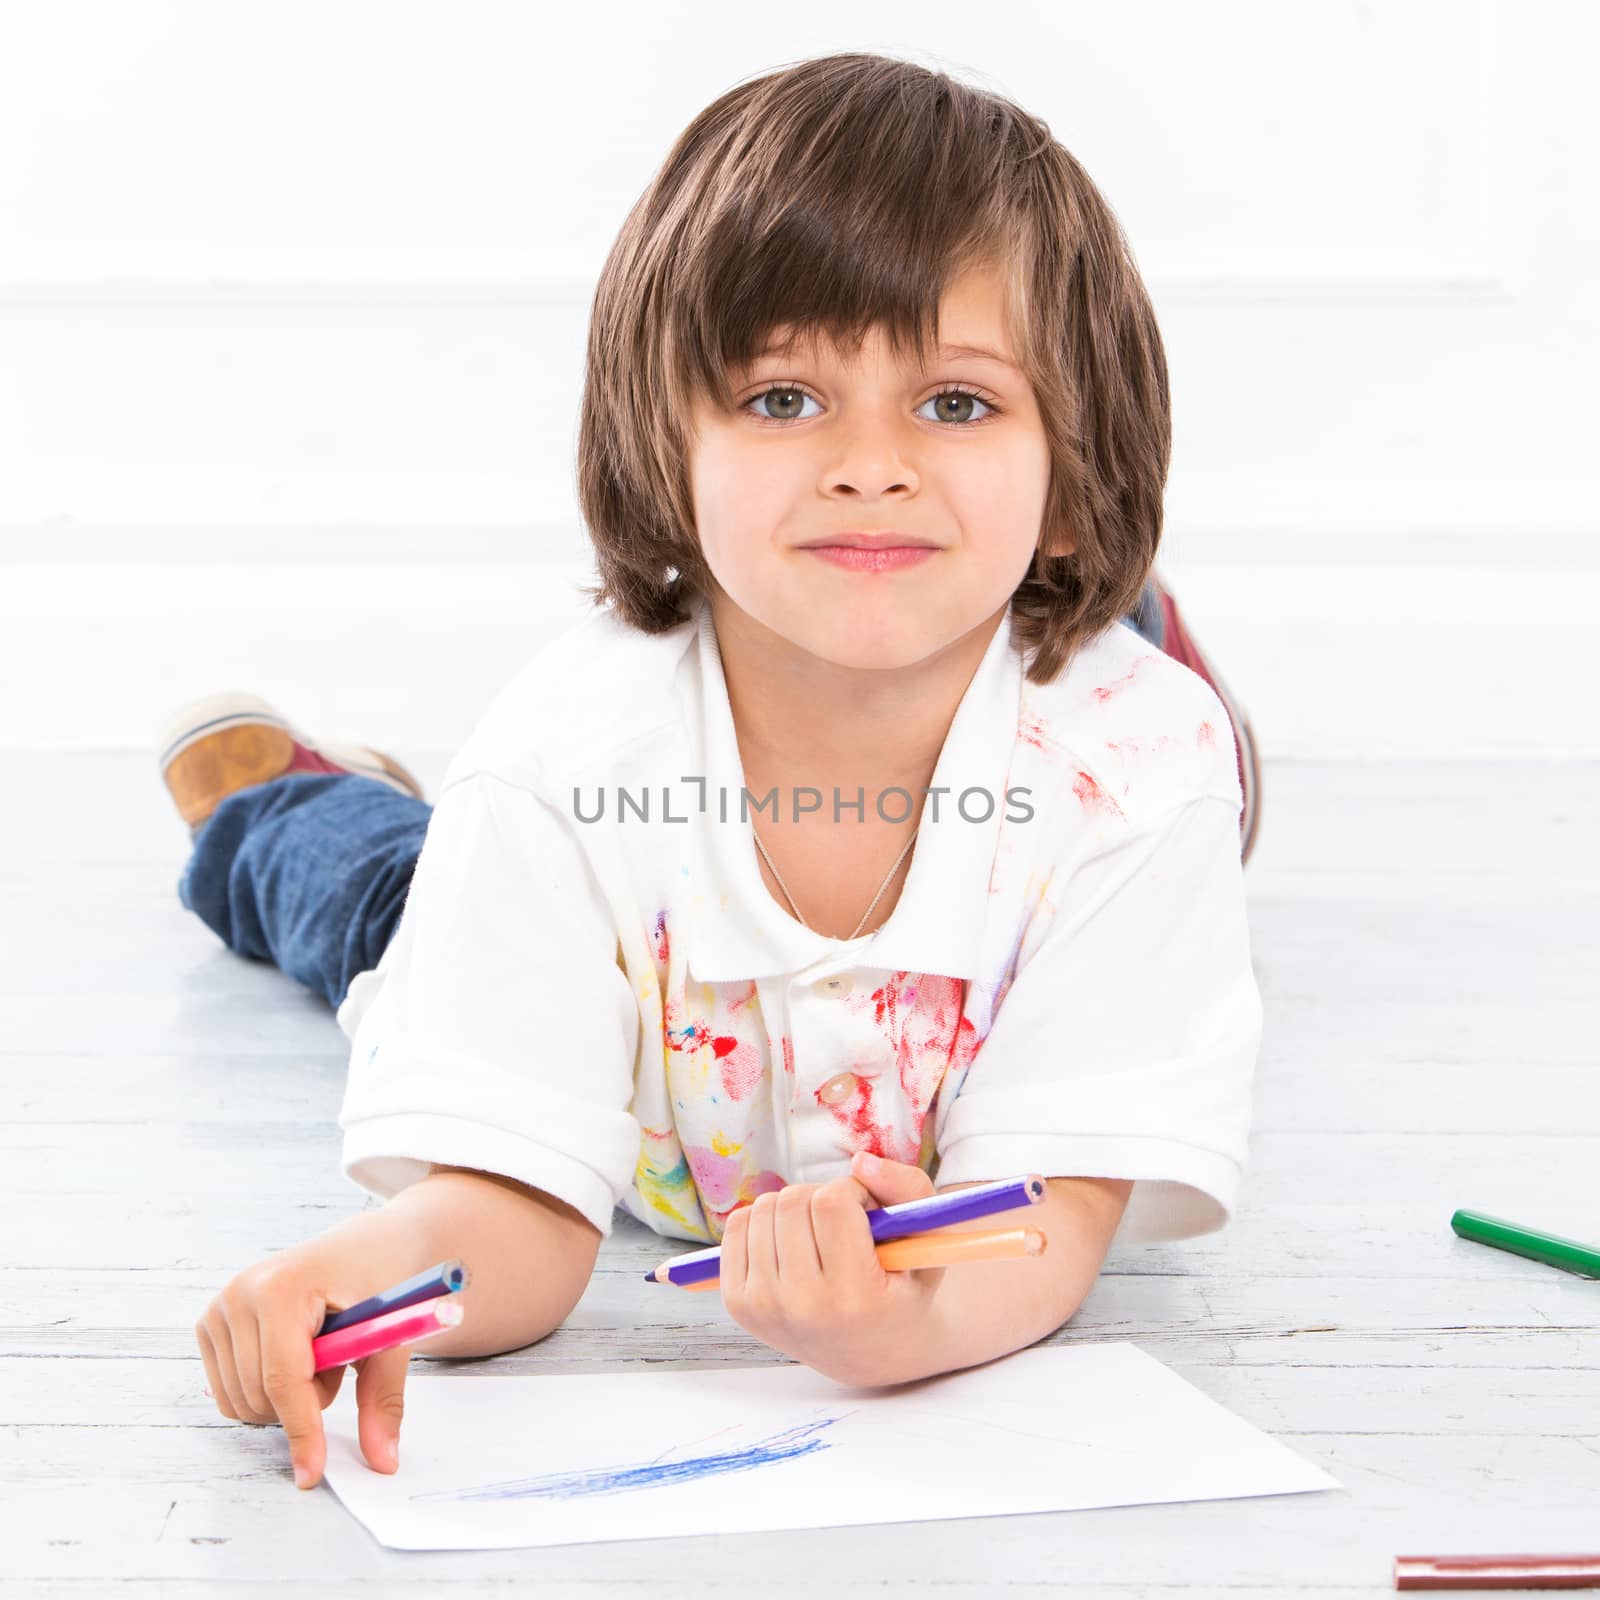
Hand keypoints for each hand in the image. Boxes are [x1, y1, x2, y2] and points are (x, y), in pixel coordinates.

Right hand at [195, 1234, 416, 1489]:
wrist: (367, 1244)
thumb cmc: (382, 1280)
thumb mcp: (391, 1334)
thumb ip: (383, 1398)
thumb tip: (383, 1461)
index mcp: (282, 1287)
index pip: (283, 1379)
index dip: (301, 1431)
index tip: (313, 1473)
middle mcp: (239, 1293)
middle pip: (259, 1396)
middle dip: (305, 1403)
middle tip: (339, 1364)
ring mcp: (219, 1307)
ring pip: (240, 1401)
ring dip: (285, 1399)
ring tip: (318, 1355)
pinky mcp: (210, 1323)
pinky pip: (229, 1391)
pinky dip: (264, 1392)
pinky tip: (292, 1357)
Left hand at [715, 1149, 943, 1386]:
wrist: (873, 1352)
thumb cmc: (905, 1288)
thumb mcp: (929, 1238)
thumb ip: (906, 1188)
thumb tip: (858, 1161)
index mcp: (855, 1297)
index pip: (830, 1203)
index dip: (852, 1191)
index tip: (866, 1212)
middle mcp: (803, 1308)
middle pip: (792, 1201)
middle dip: (821, 1198)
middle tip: (843, 1226)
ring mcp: (765, 1308)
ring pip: (762, 1209)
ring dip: (793, 1208)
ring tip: (819, 1237)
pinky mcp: (739, 1304)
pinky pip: (737, 1227)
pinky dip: (764, 1220)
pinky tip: (791, 1243)